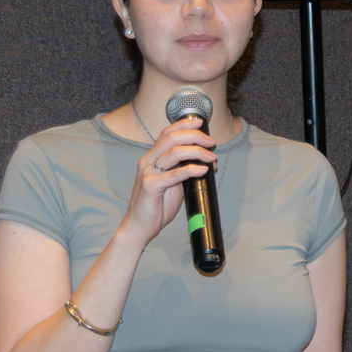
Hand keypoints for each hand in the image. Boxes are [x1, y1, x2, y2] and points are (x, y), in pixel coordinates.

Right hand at [119, 115, 217, 246]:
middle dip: (194, 136)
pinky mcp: (150, 186)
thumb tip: (207, 163)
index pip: (167, 134)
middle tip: (211, 141)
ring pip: (174, 153)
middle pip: (172, 138)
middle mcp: (147, 162)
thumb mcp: (174, 185)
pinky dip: (190, 170)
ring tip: (211, 156)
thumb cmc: (157, 206)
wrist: (139, 227)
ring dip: (197, 152)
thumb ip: (185, 172)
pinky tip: (203, 170)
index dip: (183, 125)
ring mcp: (147, 173)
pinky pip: (173, 175)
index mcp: (152, 158)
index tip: (200, 124)